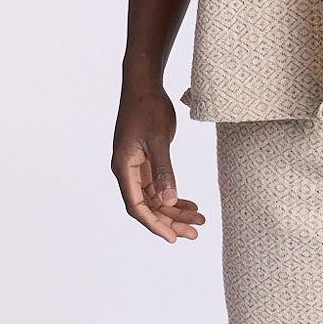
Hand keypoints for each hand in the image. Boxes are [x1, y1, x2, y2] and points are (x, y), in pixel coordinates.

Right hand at [111, 84, 206, 242]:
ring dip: (175, 211)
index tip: (172, 239)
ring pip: (156, 198)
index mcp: (124, 168)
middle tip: (194, 234)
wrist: (144, 85)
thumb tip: (168, 200)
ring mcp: (137, 167)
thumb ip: (164, 170)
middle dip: (170, 222)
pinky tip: (191, 204)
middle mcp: (128, 171)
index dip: (154, 224)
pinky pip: (160, 186)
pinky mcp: (147, 161)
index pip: (137, 206)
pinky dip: (175, 196)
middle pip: (148, 207)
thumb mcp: (158, 139)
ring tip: (198, 221)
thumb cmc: (147, 107)